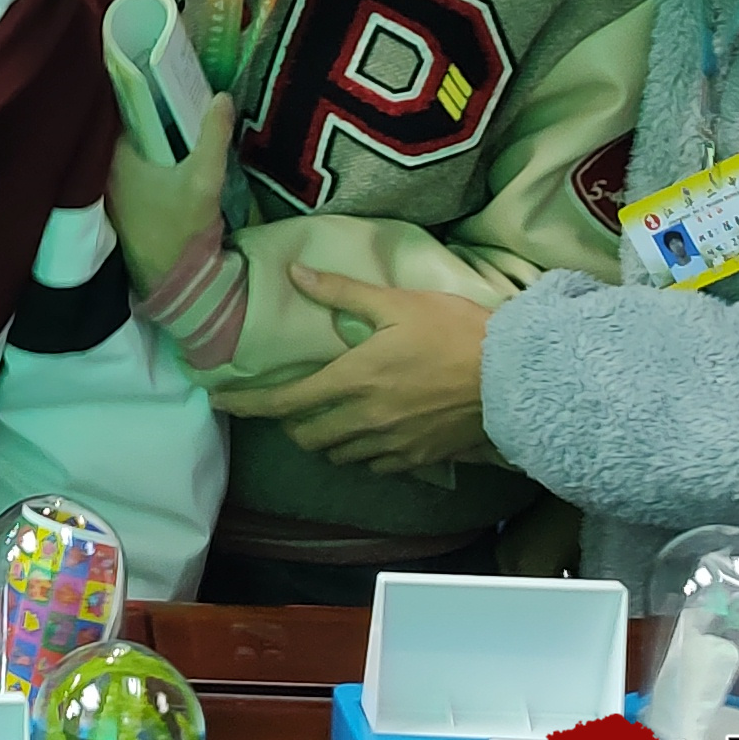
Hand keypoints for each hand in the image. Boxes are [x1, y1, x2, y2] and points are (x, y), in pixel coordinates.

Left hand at [107, 90, 233, 281]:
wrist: (172, 283)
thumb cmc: (180, 230)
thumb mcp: (204, 180)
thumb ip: (213, 137)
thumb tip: (222, 97)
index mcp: (115, 158)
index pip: (124, 109)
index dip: (146, 91)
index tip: (168, 76)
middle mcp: (106, 170)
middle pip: (131, 127)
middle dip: (155, 112)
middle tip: (185, 95)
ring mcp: (114, 189)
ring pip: (136, 148)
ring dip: (157, 136)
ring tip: (186, 118)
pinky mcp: (126, 204)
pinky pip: (138, 167)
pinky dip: (155, 157)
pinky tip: (177, 153)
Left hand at [216, 267, 495, 472]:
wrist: (516, 376)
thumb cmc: (456, 330)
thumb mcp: (396, 302)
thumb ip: (341, 292)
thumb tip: (295, 273)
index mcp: (353, 379)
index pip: (285, 401)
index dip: (248, 405)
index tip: (221, 403)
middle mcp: (364, 419)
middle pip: (306, 437)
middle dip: (291, 424)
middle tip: (291, 406)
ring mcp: (392, 444)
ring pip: (338, 455)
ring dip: (326, 440)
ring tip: (330, 418)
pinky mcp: (419, 459)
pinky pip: (375, 466)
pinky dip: (363, 454)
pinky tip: (371, 436)